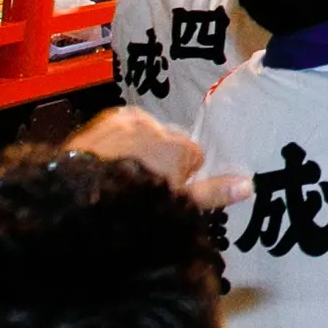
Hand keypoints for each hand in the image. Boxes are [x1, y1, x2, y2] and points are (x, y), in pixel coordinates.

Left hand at [65, 104, 248, 210]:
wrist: (77, 200)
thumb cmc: (134, 207)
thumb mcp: (176, 206)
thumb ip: (212, 192)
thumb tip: (249, 184)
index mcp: (177, 146)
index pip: (194, 156)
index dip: (181, 177)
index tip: (166, 194)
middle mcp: (155, 125)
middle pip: (167, 142)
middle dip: (159, 159)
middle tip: (142, 189)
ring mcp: (125, 121)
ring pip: (142, 133)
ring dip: (136, 149)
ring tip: (120, 178)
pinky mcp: (101, 122)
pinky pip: (117, 128)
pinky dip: (115, 142)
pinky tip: (104, 164)